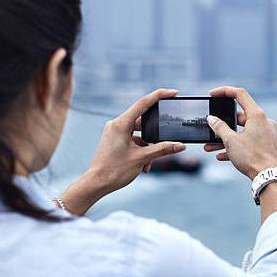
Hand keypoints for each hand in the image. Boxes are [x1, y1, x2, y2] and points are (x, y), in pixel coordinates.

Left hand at [59, 89, 185, 214]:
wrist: (96, 184)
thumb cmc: (114, 170)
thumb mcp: (142, 158)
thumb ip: (163, 149)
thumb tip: (180, 145)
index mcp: (121, 123)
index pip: (143, 103)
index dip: (160, 96)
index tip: (174, 93)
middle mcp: (116, 125)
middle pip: (143, 121)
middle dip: (155, 134)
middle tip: (166, 141)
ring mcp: (115, 132)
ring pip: (139, 134)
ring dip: (148, 147)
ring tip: (148, 164)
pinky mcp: (115, 140)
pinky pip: (133, 141)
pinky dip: (141, 151)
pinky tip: (144, 166)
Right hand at [203, 86, 276, 179]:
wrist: (268, 177)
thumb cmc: (252, 157)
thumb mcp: (230, 141)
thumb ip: (219, 127)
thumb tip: (212, 119)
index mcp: (257, 115)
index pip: (240, 94)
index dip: (224, 91)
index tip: (212, 94)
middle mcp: (264, 121)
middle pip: (239, 116)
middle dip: (222, 125)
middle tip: (210, 129)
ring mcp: (266, 133)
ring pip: (241, 131)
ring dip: (225, 138)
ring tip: (210, 147)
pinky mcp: (266, 144)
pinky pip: (248, 141)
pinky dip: (235, 146)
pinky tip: (221, 155)